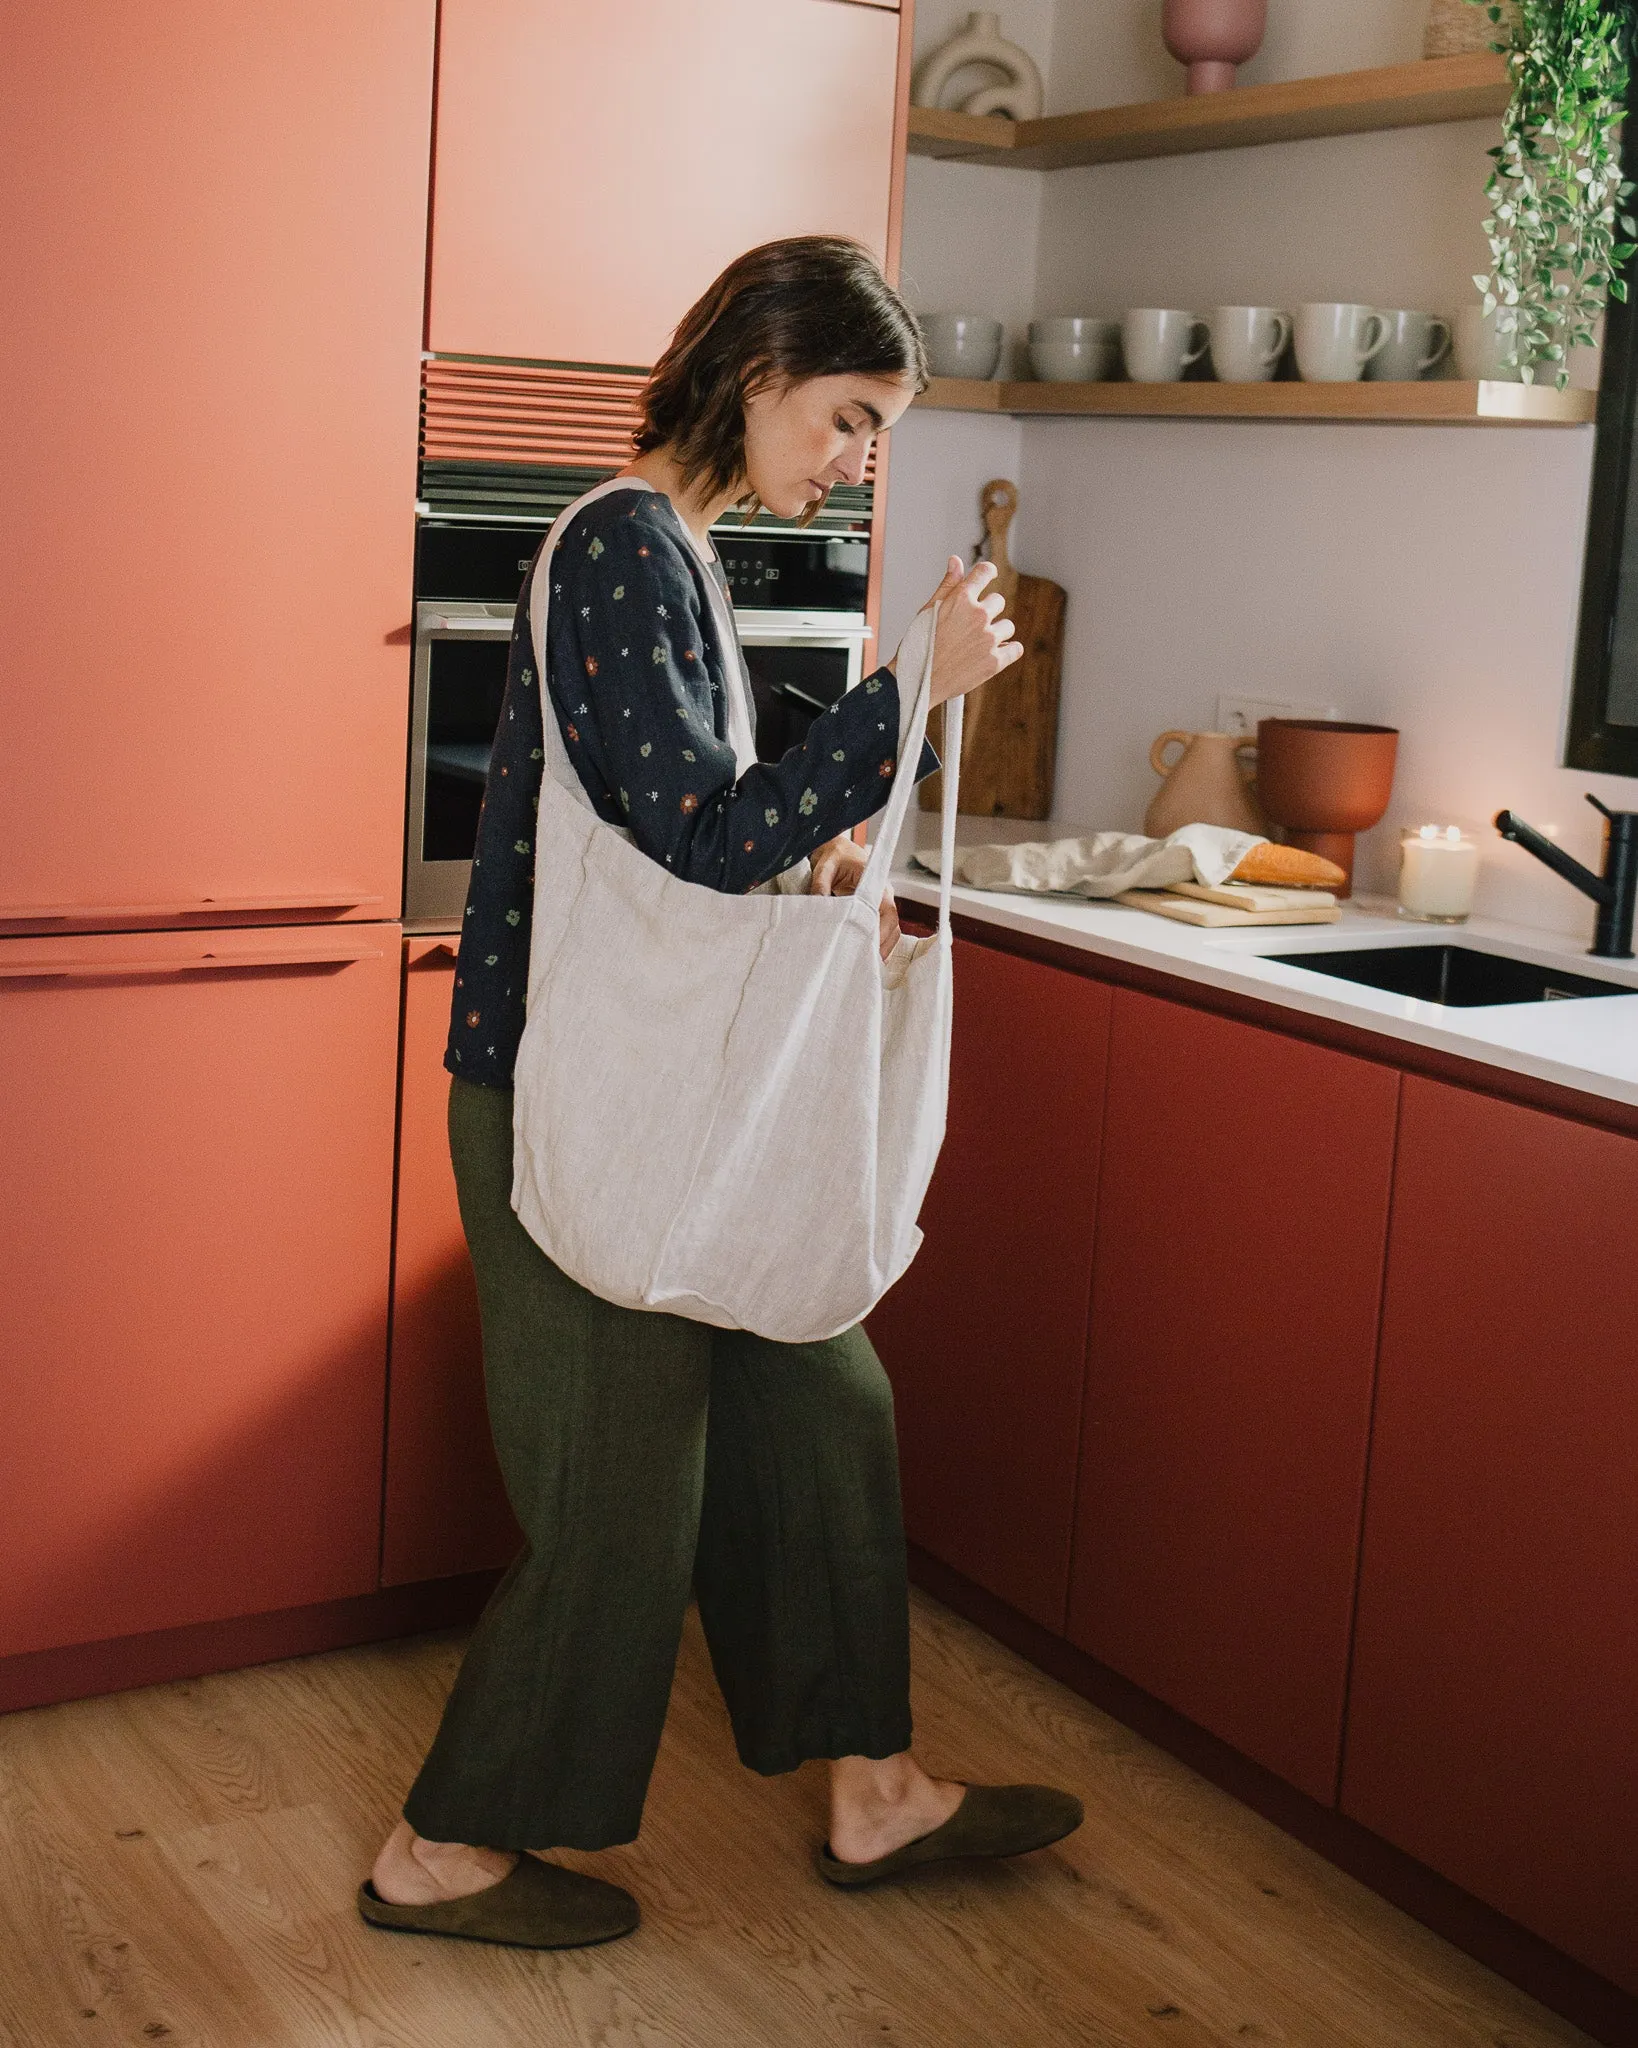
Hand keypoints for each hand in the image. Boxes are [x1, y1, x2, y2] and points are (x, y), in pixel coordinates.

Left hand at [810, 835, 901, 961]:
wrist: (836, 849)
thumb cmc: (834, 856)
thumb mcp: (824, 866)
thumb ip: (820, 884)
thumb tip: (818, 903)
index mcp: (876, 884)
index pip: (887, 911)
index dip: (883, 931)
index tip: (871, 947)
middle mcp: (883, 896)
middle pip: (893, 926)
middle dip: (883, 946)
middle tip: (867, 964)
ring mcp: (880, 905)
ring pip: (890, 930)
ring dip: (882, 947)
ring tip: (867, 965)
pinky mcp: (873, 911)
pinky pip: (881, 929)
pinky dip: (877, 943)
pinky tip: (865, 956)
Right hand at [920, 555, 1021, 708]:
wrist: (917, 682)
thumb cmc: (918, 647)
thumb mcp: (928, 610)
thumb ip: (947, 585)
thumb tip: (956, 561)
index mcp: (961, 599)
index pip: (985, 572)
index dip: (987, 573)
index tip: (987, 577)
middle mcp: (978, 615)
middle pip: (998, 601)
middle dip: (987, 611)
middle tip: (970, 627)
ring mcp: (988, 639)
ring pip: (1008, 626)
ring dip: (997, 633)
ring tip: (977, 645)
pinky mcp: (995, 661)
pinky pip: (1016, 649)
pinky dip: (1008, 651)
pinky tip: (993, 654)